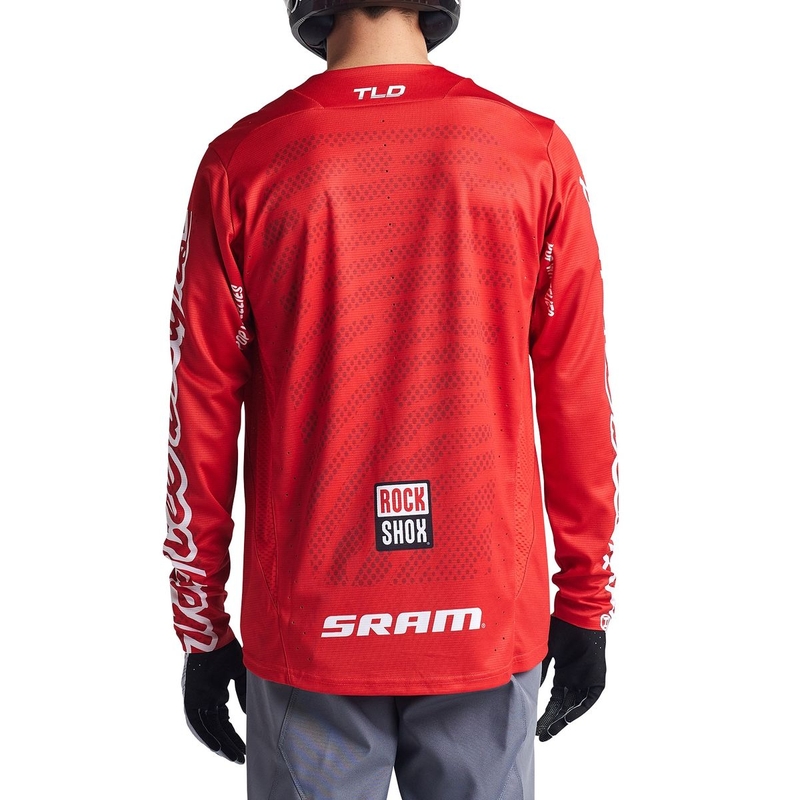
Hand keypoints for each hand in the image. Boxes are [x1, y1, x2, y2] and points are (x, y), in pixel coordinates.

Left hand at [182, 638, 246, 762]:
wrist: (211, 635)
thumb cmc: (226, 649)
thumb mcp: (240, 672)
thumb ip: (244, 693)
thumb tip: (249, 714)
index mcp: (215, 694)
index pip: (223, 722)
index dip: (233, 736)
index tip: (244, 748)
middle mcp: (204, 700)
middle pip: (216, 728)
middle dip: (228, 745)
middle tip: (240, 758)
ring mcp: (197, 699)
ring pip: (206, 728)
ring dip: (219, 743)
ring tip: (232, 756)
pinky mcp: (191, 697)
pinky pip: (195, 721)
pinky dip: (204, 734)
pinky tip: (215, 746)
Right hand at [536, 616, 605, 741]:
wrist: (578, 618)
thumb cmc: (560, 629)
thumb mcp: (545, 652)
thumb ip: (540, 671)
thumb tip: (529, 687)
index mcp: (562, 675)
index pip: (554, 700)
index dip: (545, 712)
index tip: (535, 725)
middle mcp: (573, 680)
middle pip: (562, 706)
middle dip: (551, 721)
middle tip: (541, 734)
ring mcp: (585, 681)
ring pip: (574, 706)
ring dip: (563, 719)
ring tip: (550, 731)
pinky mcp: (596, 680)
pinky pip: (588, 699)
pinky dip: (579, 708)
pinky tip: (567, 717)